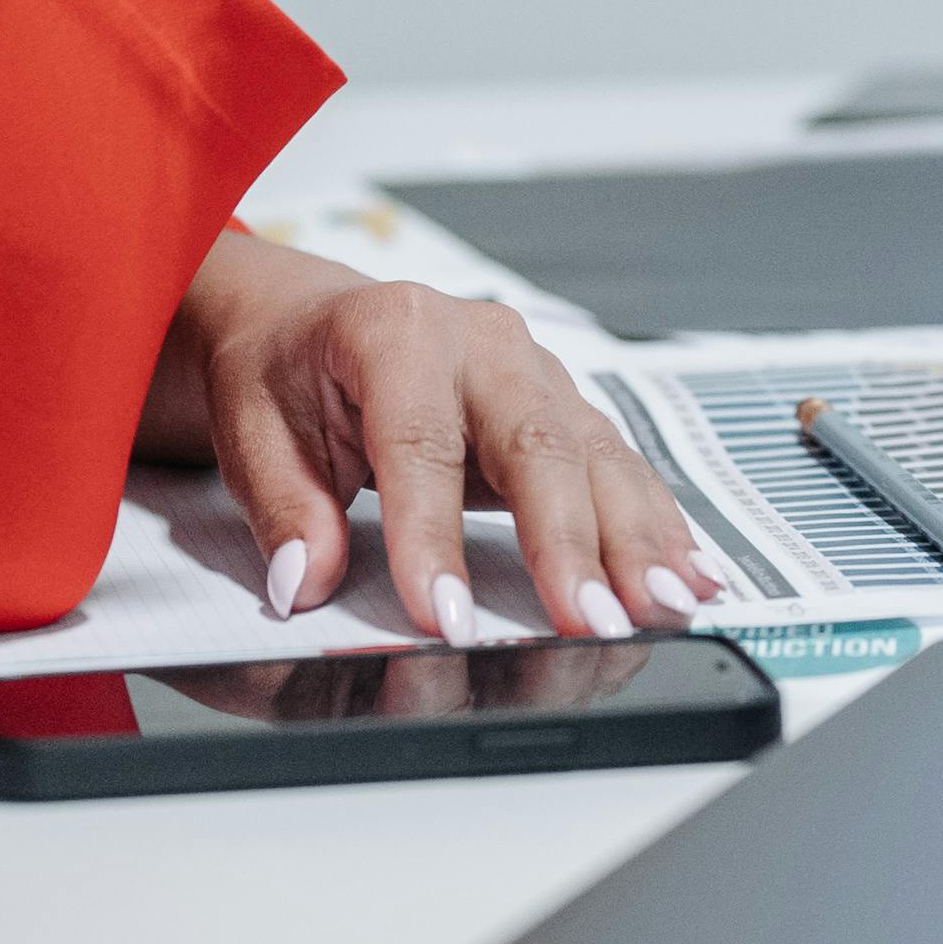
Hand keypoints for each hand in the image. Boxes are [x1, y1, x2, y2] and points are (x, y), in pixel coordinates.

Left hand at [143, 235, 718, 647]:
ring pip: (598, 456)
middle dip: (570, 542)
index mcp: (397, 334)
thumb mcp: (253, 429)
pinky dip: (658, 526)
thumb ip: (285, 509)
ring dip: (637, 539)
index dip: (436, 536)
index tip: (445, 619)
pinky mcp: (564, 407)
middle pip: (539, 443)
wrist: (309, 320)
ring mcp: (535, 372)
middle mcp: (482, 344)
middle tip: (591, 622)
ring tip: (664, 607)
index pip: (422, 443)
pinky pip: (620, 467)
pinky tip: (689, 574)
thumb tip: (306, 582)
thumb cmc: (286, 371)